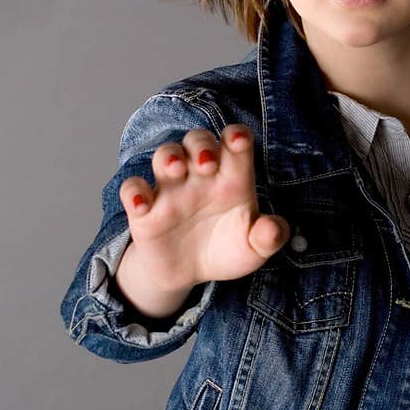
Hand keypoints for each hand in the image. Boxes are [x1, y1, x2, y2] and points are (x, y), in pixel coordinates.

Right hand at [118, 124, 289, 295]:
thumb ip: (268, 237)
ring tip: (176, 170)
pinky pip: (132, 188)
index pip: (234, 142)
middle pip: (197, 139)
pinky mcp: (144, 209)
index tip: (239, 141)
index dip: (236, 136)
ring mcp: (171, 189)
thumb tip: (276, 230)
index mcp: (232, 178)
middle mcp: (200, 176)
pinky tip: (142, 205)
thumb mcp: (253, 249)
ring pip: (165, 154)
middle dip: (201, 145)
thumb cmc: (224, 250)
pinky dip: (134, 192)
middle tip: (207, 165)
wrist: (188, 273)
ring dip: (168, 156)